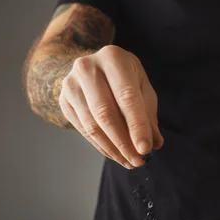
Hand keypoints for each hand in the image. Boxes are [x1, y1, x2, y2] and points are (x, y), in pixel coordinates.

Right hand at [59, 45, 162, 168]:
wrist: (90, 67)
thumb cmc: (123, 77)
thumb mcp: (141, 87)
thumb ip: (148, 114)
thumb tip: (155, 143)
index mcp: (113, 58)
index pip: (126, 97)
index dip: (136, 125)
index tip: (145, 149)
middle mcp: (87, 68)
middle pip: (105, 113)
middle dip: (123, 142)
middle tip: (138, 161)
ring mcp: (71, 84)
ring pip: (92, 126)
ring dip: (113, 149)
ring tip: (129, 161)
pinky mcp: (64, 101)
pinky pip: (84, 130)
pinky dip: (102, 146)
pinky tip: (115, 155)